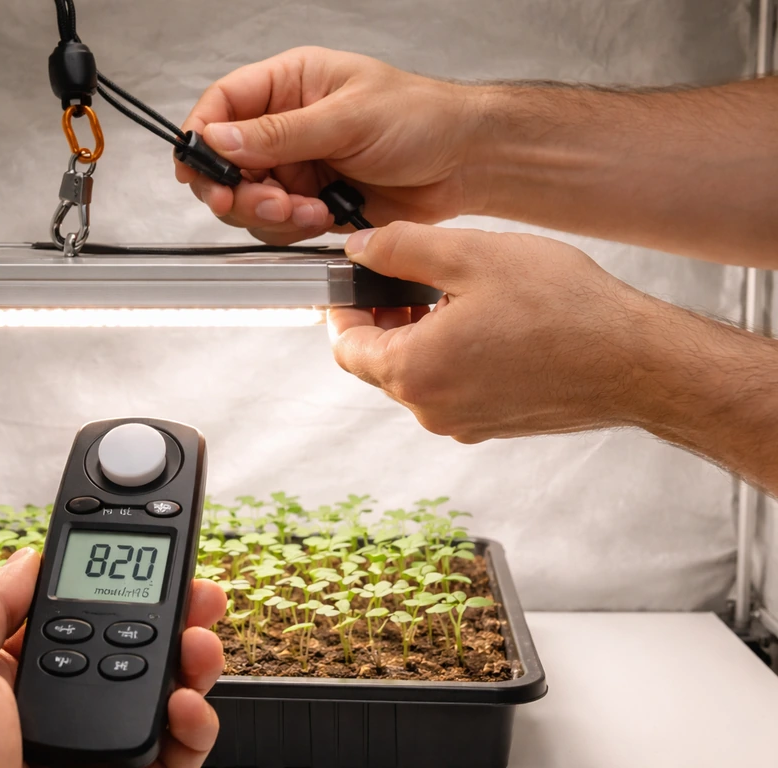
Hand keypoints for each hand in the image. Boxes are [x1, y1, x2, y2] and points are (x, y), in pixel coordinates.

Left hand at [0, 548, 226, 767]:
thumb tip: (29, 557)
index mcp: (11, 676)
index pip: (83, 615)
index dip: (121, 584)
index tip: (153, 557)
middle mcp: (60, 711)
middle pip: (138, 650)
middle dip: (176, 615)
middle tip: (199, 595)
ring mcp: (97, 752)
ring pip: (168, 697)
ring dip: (194, 663)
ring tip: (199, 646)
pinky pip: (179, 753)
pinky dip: (196, 726)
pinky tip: (185, 708)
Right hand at [176, 47, 478, 243]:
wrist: (464, 163)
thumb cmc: (421, 118)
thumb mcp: (348, 117)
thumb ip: (281, 133)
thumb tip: (223, 138)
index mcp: (290, 85)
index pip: (223, 105)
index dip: (202, 137)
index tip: (197, 167)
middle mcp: (286, 127)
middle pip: (227, 163)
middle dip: (239, 190)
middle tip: (265, 201)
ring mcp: (298, 168)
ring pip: (249, 201)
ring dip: (271, 214)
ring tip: (309, 209)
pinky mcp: (312, 203)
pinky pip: (279, 225)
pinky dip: (293, 229)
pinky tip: (324, 216)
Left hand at [328, 222, 672, 441]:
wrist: (635, 362)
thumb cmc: (564, 310)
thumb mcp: (471, 256)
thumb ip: (401, 248)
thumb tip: (359, 248)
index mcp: (414, 372)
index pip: (346, 345)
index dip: (345, 307)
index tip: (360, 280)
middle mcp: (431, 409)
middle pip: (377, 363)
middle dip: (384, 318)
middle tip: (413, 279)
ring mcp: (461, 423)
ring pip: (414, 375)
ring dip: (418, 336)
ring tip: (456, 296)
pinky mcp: (489, 425)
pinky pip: (448, 389)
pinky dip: (449, 358)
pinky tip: (484, 325)